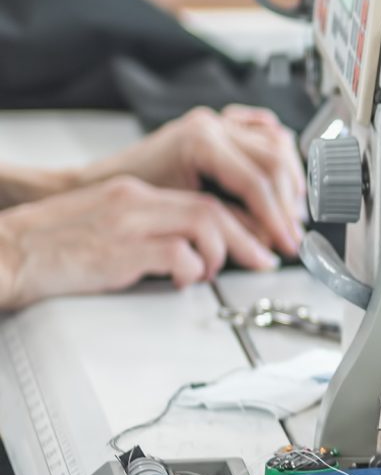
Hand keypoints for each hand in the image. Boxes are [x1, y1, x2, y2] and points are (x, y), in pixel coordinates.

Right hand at [0, 177, 279, 310]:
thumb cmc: (49, 248)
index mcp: (131, 194)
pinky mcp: (119, 249)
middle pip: (211, 210)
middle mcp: (133, 201)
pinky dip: (191, 271)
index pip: (201, 198)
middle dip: (247, 238)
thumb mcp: (105, 227)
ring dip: (220, 254)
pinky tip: (180, 281)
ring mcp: (127, 223)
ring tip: (210, 274)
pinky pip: (178, 254)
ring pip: (204, 225)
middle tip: (262, 261)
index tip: (254, 243)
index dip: (237, 222)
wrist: (6, 251)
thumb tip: (188, 251)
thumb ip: (146, 230)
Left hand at [79, 106, 305, 259]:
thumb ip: (232, 222)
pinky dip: (280, 152)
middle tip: (292, 235)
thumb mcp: (186, 213)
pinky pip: (265, 131)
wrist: (101, 183)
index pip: (256, 182)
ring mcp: (217, 122)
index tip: (288, 242)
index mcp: (200, 141)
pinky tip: (284, 173)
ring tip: (292, 211)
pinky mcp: (220, 126)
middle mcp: (212, 125)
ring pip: (277, 143)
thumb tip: (267, 239)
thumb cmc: (133, 197)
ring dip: (291, 179)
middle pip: (274, 161)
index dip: (278, 218)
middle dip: (288, 204)